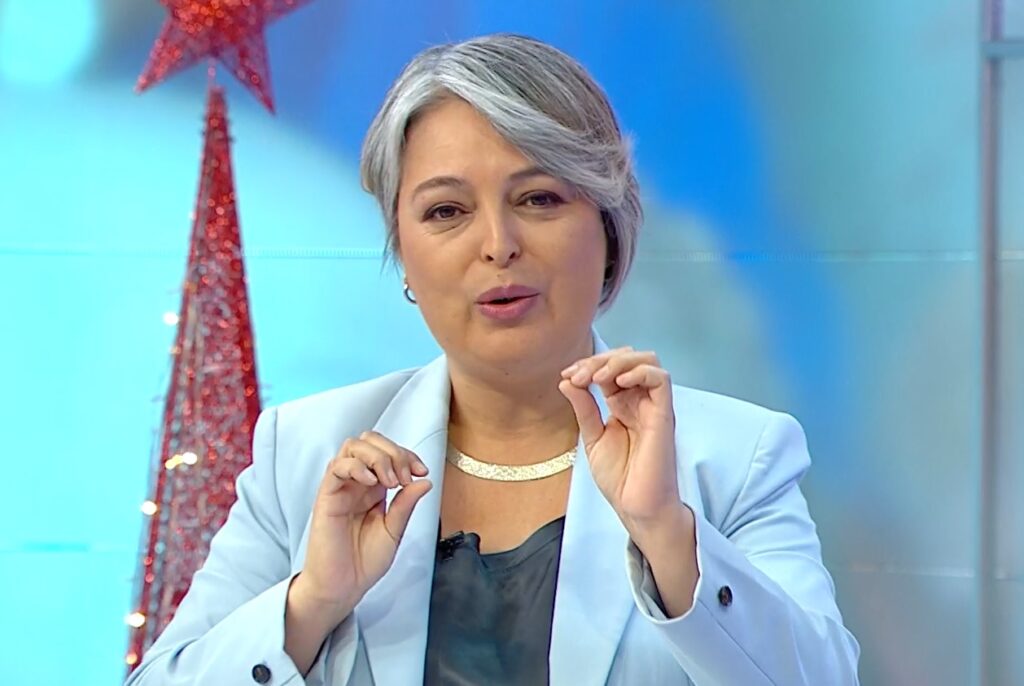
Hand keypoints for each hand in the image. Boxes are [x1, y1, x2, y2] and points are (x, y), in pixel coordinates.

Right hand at [291, 431, 431, 627]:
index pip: (388, 452)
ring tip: (390, 481)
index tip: (421, 471)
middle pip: (370, 441)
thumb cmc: (364, 562)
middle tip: (405, 476)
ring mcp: (340, 487)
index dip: (407, 455)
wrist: (343, 588)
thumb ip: (406, 504)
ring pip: (353, 447)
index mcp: (374, 488)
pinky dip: (356, 467)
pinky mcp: (326, 496)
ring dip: (377, 457)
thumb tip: (425, 481)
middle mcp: (356, 482)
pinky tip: (372, 483)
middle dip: (393, 452)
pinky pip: (336, 467)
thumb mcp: (395, 530)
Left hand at [557, 347, 680, 528]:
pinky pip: (660, 380)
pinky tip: (618, 383)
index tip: (568, 375)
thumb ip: (584, 408)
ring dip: (617, 361)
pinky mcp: (664, 415)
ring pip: (647, 360)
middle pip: (628, 358)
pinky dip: (639, 372)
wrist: (635, 506)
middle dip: (599, 360)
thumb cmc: (621, 478)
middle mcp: (639, 401)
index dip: (588, 365)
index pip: (610, 368)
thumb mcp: (592, 438)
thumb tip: (567, 381)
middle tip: (578, 376)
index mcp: (622, 404)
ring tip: (596, 377)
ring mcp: (653, 406)